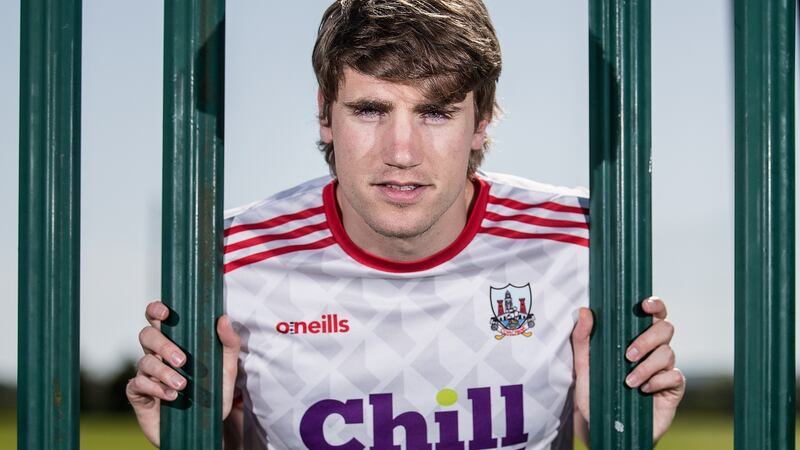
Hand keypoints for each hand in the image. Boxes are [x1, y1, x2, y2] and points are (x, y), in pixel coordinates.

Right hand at [125, 300, 240, 446]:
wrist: (203, 429)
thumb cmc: (212, 394)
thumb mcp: (226, 370)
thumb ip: (228, 344)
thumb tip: (223, 318)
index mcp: (175, 342)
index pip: (158, 319)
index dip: (155, 310)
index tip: (165, 313)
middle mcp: (157, 354)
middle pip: (147, 335)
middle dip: (163, 345)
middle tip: (182, 360)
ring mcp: (146, 374)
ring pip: (144, 361)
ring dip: (163, 372)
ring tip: (182, 385)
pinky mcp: (139, 394)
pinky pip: (138, 384)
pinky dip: (155, 389)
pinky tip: (171, 396)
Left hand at [571, 296, 685, 442]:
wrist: (603, 426)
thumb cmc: (595, 393)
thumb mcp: (584, 366)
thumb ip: (583, 339)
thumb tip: (585, 311)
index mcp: (634, 338)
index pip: (652, 314)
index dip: (655, 305)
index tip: (644, 304)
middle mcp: (653, 350)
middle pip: (665, 328)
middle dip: (647, 339)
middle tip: (628, 354)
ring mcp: (664, 369)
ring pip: (668, 353)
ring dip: (646, 366)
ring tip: (628, 382)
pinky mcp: (672, 389)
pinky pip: (675, 376)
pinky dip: (658, 381)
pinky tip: (643, 391)